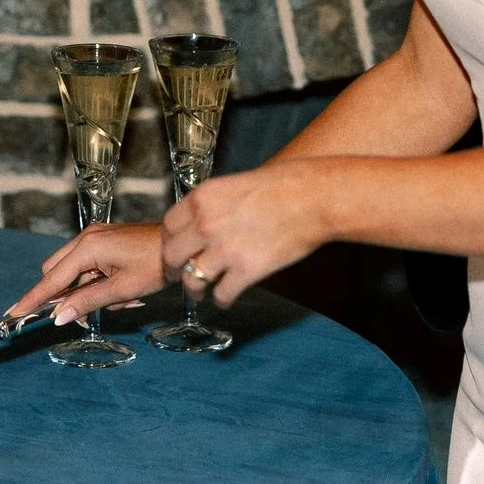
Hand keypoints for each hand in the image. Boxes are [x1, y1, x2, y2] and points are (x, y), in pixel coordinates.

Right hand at [11, 222, 166, 323]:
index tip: (13, 314)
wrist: (181, 246)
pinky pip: (87, 266)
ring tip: (118, 299)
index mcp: (88, 247)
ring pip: (72, 271)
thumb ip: (87, 302)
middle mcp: (86, 238)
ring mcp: (95, 237)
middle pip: (56, 273)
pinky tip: (121, 291)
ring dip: (85, 291)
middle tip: (86, 313)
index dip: (33, 299)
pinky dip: (95, 283)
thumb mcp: (122, 289)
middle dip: (65, 295)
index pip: (51, 279)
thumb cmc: (155, 265)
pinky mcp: (104, 241)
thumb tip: (58, 316)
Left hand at [160, 161, 330, 308]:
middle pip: (172, 256)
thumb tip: (204, 218)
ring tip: (202, 292)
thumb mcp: (236, 183)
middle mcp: (207, 223)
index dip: (169, 242)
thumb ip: (215, 203)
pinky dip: (221, 300)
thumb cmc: (284, 185)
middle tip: (179, 276)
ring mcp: (225, 249)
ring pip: (192, 280)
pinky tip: (226, 298)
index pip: (168, 226)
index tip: (174, 251)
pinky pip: (221, 294)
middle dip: (174, 270)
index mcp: (203, 198)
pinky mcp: (246, 270)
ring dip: (195, 290)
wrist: (314, 198)